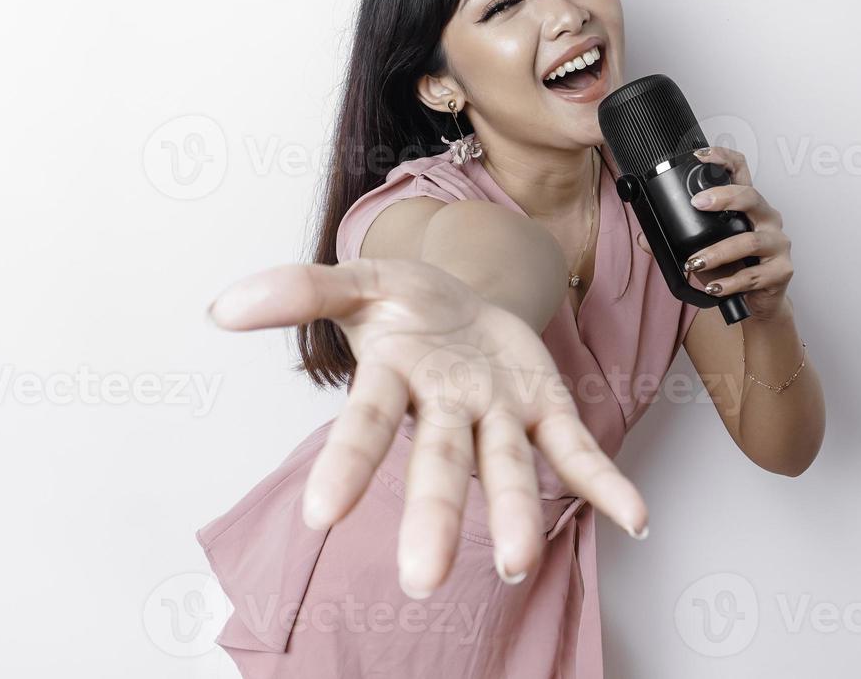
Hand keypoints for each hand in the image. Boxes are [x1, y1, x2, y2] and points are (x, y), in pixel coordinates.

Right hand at [207, 258, 648, 598]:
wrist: (461, 296)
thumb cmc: (408, 302)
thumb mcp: (359, 279)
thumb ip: (302, 288)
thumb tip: (224, 307)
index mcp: (394, 377)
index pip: (363, 424)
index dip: (344, 465)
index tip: (320, 516)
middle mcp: (445, 408)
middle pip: (437, 464)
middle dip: (431, 517)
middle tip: (422, 580)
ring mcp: (497, 412)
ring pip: (506, 468)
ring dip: (515, 515)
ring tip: (515, 563)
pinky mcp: (543, 408)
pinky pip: (576, 450)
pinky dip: (606, 484)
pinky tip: (636, 517)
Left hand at [681, 145, 793, 321]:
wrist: (757, 302)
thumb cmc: (734, 269)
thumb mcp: (705, 251)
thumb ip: (677, 242)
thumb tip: (643, 238)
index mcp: (748, 206)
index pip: (741, 171)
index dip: (722, 158)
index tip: (699, 156)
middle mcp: (767, 219)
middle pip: (751, 196)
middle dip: (723, 197)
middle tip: (697, 204)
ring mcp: (778, 243)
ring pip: (749, 241)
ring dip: (718, 252)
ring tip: (695, 262)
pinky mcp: (781, 270)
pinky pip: (753, 275)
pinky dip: (729, 283)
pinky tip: (714, 286)